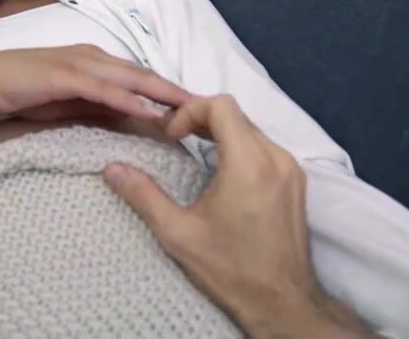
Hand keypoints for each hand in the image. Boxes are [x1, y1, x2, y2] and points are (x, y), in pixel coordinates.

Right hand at [0, 44, 194, 123]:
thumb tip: (130, 119)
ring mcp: (80, 63)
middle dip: (176, 90)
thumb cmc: (23, 93)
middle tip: (208, 107)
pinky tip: (149, 111)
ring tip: (191, 109)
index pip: (141, 76)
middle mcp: (93, 57)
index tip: (196, 108)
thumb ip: (98, 107)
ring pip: (132, 78)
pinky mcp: (66, 75)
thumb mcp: (69, 104)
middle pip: (145, 74)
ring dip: (162, 93)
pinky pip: (105, 89)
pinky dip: (130, 99)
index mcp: (95, 62)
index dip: (169, 91)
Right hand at [102, 94, 373, 337]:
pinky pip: (266, 148)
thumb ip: (143, 195)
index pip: (221, 105)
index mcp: (249, 163)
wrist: (282, 303)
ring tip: (194, 153)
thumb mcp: (178, 233)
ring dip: (221, 133)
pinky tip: (221, 172)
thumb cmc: (230, 269)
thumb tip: (112, 169)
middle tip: (174, 139)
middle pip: (236, 114)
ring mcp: (291, 170)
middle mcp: (276, 158)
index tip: (170, 136)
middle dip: (201, 119)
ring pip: (251, 129)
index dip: (189, 110)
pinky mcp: (296, 183)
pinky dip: (240, 147)